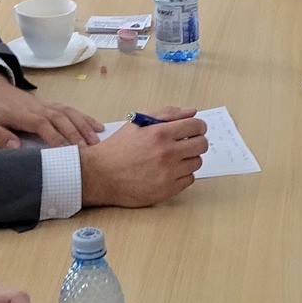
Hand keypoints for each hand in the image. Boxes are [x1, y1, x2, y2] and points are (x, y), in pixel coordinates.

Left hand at [0, 67, 103, 148]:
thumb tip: (17, 148)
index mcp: (22, 114)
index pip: (42, 125)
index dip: (55, 136)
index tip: (67, 150)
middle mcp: (37, 108)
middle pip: (61, 119)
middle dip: (76, 133)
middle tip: (90, 149)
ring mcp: (44, 104)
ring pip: (68, 112)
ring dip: (84, 125)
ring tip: (98, 138)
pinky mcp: (47, 104)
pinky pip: (68, 109)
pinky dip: (83, 117)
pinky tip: (95, 125)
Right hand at [79, 109, 207, 207]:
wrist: (99, 175)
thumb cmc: (118, 148)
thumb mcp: (138, 124)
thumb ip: (167, 114)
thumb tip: (192, 112)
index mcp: (160, 133)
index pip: (197, 126)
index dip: (198, 127)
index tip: (194, 130)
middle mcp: (166, 153)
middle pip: (202, 145)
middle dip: (196, 142)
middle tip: (185, 144)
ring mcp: (168, 173)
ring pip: (197, 163)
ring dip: (188, 159)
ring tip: (173, 159)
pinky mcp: (166, 190)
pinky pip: (189, 180)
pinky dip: (182, 175)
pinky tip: (169, 171)